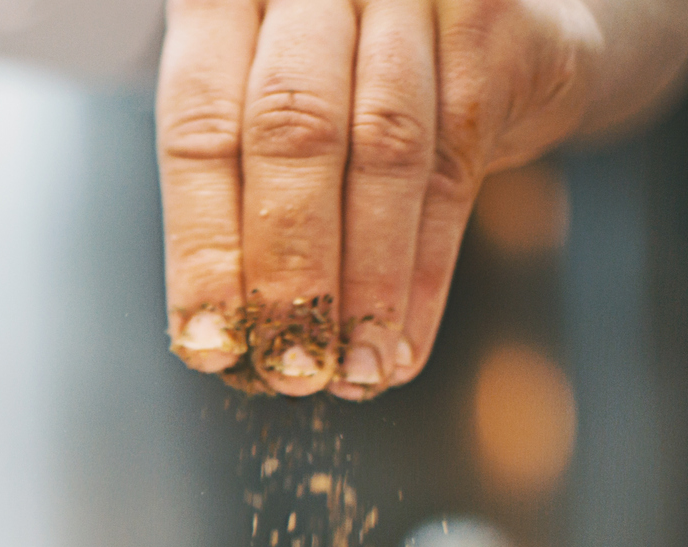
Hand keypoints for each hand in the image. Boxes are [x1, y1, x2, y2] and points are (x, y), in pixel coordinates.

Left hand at [156, 0, 606, 398]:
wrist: (484, 14)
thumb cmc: (342, 75)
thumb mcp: (263, 111)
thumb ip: (239, 193)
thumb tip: (218, 338)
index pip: (199, 128)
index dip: (204, 246)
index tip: (209, 343)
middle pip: (292, 132)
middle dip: (289, 267)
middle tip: (290, 368)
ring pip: (383, 151)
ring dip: (367, 282)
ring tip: (352, 370)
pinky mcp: (488, 13)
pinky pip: (454, 162)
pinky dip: (425, 270)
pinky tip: (402, 342)